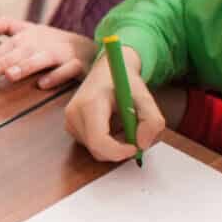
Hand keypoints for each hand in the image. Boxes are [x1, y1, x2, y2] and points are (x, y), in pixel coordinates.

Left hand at [0, 18, 95, 87]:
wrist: (88, 48)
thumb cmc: (51, 42)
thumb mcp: (27, 29)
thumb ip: (3, 27)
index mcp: (29, 36)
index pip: (8, 46)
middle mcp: (43, 44)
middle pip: (21, 52)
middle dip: (4, 62)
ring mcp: (61, 54)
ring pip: (42, 60)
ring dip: (26, 66)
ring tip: (10, 75)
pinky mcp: (78, 65)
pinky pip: (67, 71)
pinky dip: (56, 76)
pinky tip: (42, 84)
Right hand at [63, 44, 164, 161]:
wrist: (107, 70)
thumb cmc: (123, 82)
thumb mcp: (146, 97)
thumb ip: (152, 121)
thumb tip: (142, 144)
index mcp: (90, 103)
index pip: (98, 141)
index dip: (119, 151)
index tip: (135, 147)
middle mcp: (74, 113)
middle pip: (96, 150)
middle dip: (119, 150)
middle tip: (134, 134)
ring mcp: (69, 120)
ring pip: (95, 150)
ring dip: (114, 146)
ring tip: (123, 125)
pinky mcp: (70, 126)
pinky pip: (91, 146)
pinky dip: (106, 144)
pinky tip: (112, 126)